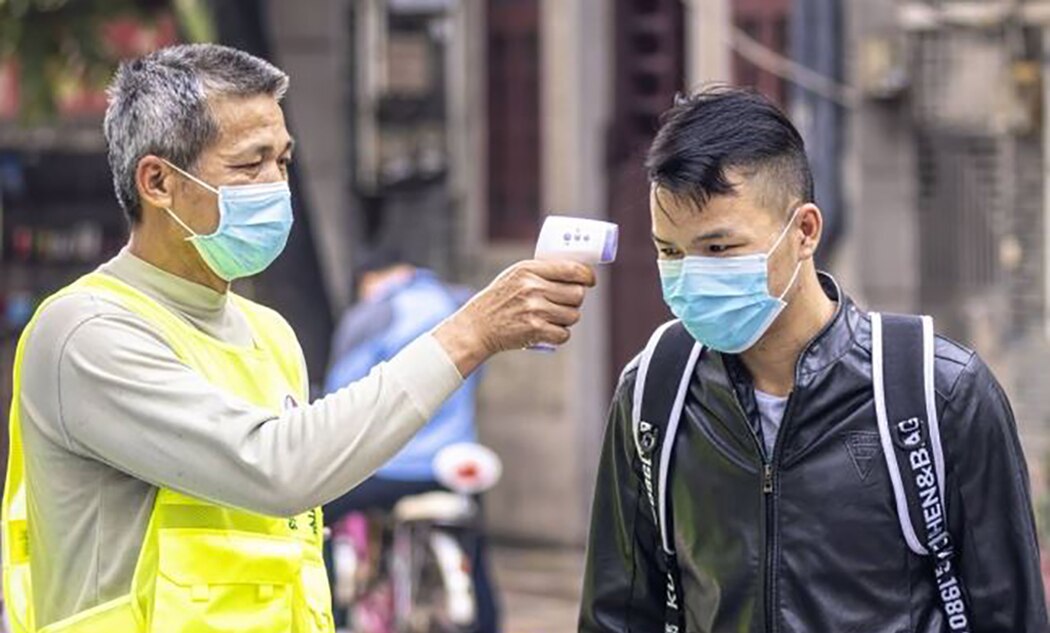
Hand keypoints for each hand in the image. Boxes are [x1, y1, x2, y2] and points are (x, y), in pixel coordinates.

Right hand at [432, 259, 596, 375]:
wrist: (477, 326)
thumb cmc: (499, 300)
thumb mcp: (515, 276)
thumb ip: (541, 272)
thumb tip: (576, 273)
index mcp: (529, 269)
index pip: (571, 269)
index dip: (587, 276)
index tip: (590, 281)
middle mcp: (532, 287)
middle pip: (577, 294)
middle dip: (575, 300)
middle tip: (566, 302)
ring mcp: (534, 309)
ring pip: (573, 315)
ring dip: (568, 318)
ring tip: (552, 317)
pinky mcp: (535, 330)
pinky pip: (564, 334)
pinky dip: (559, 334)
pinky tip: (548, 331)